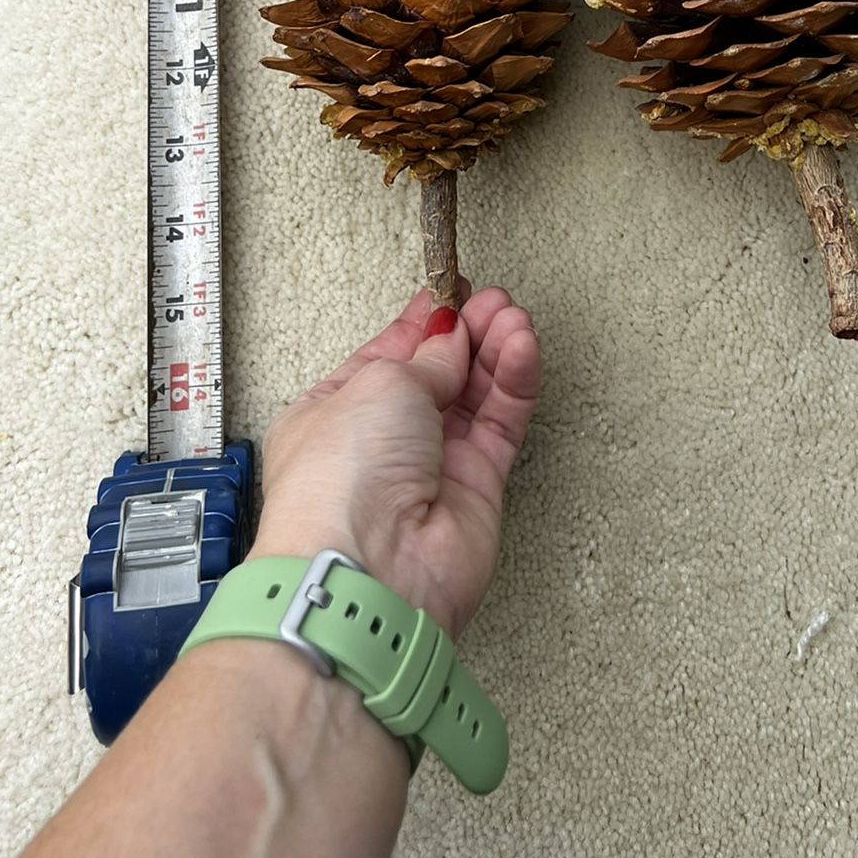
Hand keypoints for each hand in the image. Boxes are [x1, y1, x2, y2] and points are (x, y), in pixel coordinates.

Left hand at [251, 285, 539, 638]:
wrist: (370, 569)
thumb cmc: (341, 481)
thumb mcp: (379, 383)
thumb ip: (427, 357)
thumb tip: (453, 337)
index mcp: (334, 412)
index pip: (389, 354)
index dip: (424, 321)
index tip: (453, 288)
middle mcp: (383, 442)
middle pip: (438, 372)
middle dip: (467, 331)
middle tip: (491, 300)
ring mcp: (432, 465)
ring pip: (475, 394)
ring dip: (496, 351)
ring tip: (512, 317)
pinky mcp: (477, 487)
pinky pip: (501, 423)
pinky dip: (514, 383)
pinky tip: (522, 348)